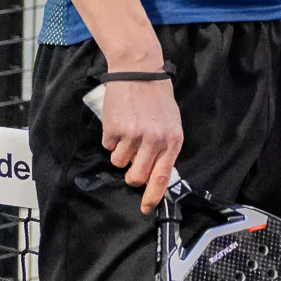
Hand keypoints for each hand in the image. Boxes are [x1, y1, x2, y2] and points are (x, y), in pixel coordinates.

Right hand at [99, 77, 183, 214]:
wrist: (139, 72)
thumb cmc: (157, 99)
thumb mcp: (170, 123)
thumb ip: (164, 147)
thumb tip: (154, 173)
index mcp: (172, 140)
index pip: (163, 176)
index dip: (153, 195)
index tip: (146, 208)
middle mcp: (155, 140)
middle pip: (136, 177)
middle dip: (131, 175)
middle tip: (131, 162)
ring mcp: (134, 135)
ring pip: (119, 162)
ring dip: (120, 152)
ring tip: (128, 132)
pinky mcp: (115, 128)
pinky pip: (108, 146)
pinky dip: (111, 138)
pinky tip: (119, 122)